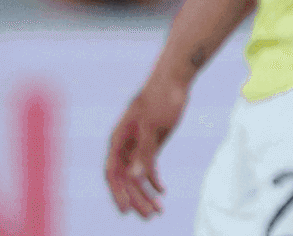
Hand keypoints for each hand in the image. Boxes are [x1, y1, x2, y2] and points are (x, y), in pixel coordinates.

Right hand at [105, 75, 187, 217]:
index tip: (126, 211)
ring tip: (157, 211)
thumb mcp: (154, 126)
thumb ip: (145, 152)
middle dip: (136, 199)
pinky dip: (153, 180)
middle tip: (150, 216)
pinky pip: (147, 167)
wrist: (175, 79)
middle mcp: (124, 145)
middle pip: (125, 179)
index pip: (113, 173)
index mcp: (119, 139)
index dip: (118, 193)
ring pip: (136, 175)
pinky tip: (162, 191)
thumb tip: (136, 178)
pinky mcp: (150, 142)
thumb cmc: (162, 99)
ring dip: (145, 194)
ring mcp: (136, 144)